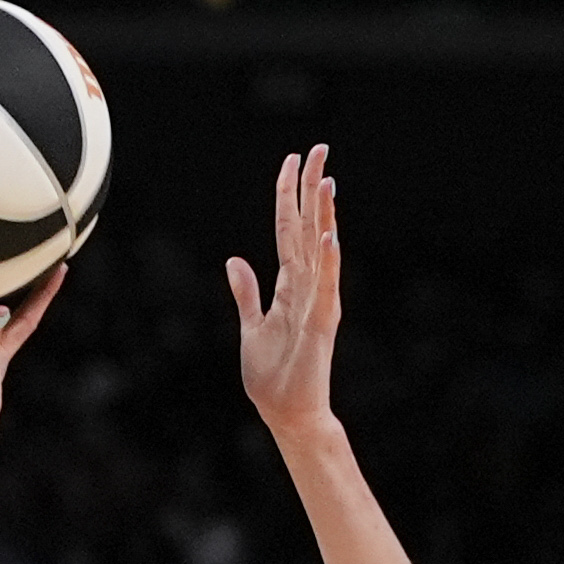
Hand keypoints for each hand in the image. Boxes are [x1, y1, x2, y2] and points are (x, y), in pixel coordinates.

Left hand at [224, 145, 344, 445]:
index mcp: (290, 285)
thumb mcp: (251, 326)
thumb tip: (235, 260)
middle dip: (311, 188)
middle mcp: (308, 287)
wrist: (289, 414)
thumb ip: (246, 293)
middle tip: (319, 148)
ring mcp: (317, 303)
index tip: (292, 159)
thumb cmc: (274, 375)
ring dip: (324, 215)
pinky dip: (327, 262)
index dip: (288, 194)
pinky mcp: (321, 325)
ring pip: (320, 249)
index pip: (289, 228)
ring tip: (327, 180)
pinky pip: (324, 287)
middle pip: (308, 227)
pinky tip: (328, 235)